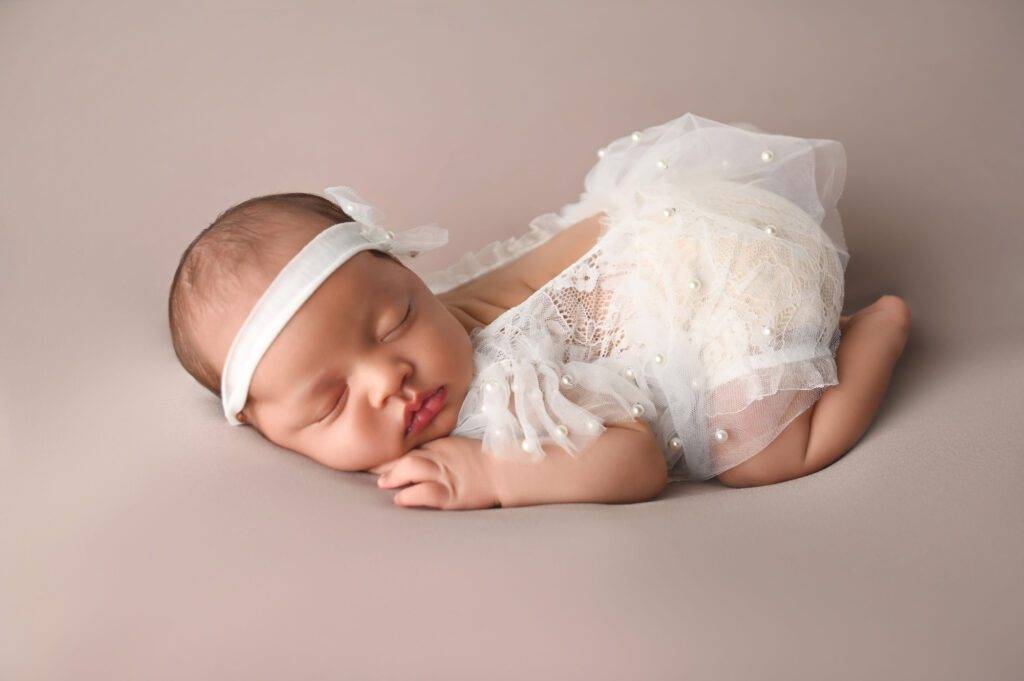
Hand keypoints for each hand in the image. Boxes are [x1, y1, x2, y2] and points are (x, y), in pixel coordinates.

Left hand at [374, 436, 499, 509]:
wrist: (507, 471)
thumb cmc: (483, 460)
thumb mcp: (456, 447)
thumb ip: (435, 448)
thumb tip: (410, 456)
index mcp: (440, 444)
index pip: (409, 444)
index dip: (388, 450)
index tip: (371, 450)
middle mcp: (440, 457)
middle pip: (405, 454)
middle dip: (384, 461)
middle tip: (368, 466)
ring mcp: (446, 475)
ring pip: (412, 468)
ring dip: (393, 476)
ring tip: (383, 483)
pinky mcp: (452, 495)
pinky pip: (426, 492)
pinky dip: (410, 495)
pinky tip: (400, 499)